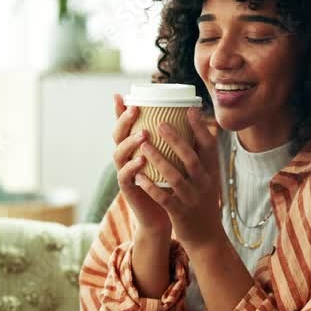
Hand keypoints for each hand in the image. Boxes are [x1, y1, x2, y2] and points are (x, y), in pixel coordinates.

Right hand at [112, 94, 171, 237]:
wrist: (164, 215)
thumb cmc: (169, 183)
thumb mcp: (172, 158)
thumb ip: (175, 139)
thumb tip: (192, 113)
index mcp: (135, 147)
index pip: (125, 126)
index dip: (120, 111)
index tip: (122, 95)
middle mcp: (126, 158)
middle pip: (117, 136)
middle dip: (123, 121)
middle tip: (134, 110)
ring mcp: (125, 173)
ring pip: (119, 154)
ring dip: (129, 143)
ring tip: (143, 134)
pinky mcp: (129, 190)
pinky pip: (126, 177)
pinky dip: (132, 168)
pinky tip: (141, 160)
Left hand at [134, 106, 222, 249]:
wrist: (207, 238)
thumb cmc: (202, 202)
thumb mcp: (208, 179)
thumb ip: (202, 158)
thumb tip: (197, 129)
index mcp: (211, 172)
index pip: (209, 146)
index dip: (200, 128)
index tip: (189, 110)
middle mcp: (204, 183)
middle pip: (191, 158)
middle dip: (176, 140)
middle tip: (160, 123)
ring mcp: (192, 198)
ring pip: (175, 177)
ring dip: (159, 160)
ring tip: (144, 145)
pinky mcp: (179, 212)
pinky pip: (164, 198)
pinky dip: (151, 186)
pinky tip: (139, 177)